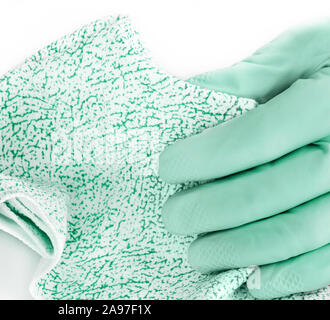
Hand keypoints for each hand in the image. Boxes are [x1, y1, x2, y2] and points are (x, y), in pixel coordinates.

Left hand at [159, 20, 329, 298]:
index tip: (167, 168)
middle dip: (209, 211)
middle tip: (173, 217)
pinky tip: (251, 279)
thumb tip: (193, 91)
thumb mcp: (304, 52)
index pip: (256, 139)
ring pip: (296, 234)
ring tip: (197, 254)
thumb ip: (253, 74)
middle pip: (269, 193)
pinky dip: (286, 276)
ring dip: (238, 250)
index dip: (205, 159)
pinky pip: (327, 262)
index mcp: (326, 106)